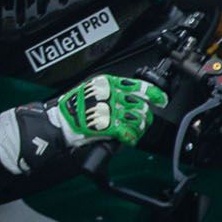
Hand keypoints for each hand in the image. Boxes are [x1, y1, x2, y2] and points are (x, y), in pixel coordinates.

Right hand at [51, 74, 166, 146]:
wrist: (60, 121)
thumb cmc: (74, 107)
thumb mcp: (92, 88)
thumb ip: (111, 92)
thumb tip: (129, 98)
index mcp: (108, 83)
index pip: (138, 86)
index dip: (154, 94)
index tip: (161, 99)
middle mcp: (111, 95)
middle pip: (140, 105)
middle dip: (145, 115)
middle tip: (143, 121)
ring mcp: (110, 111)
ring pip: (137, 119)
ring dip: (140, 127)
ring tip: (136, 130)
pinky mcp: (107, 126)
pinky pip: (128, 132)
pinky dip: (132, 137)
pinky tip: (130, 139)